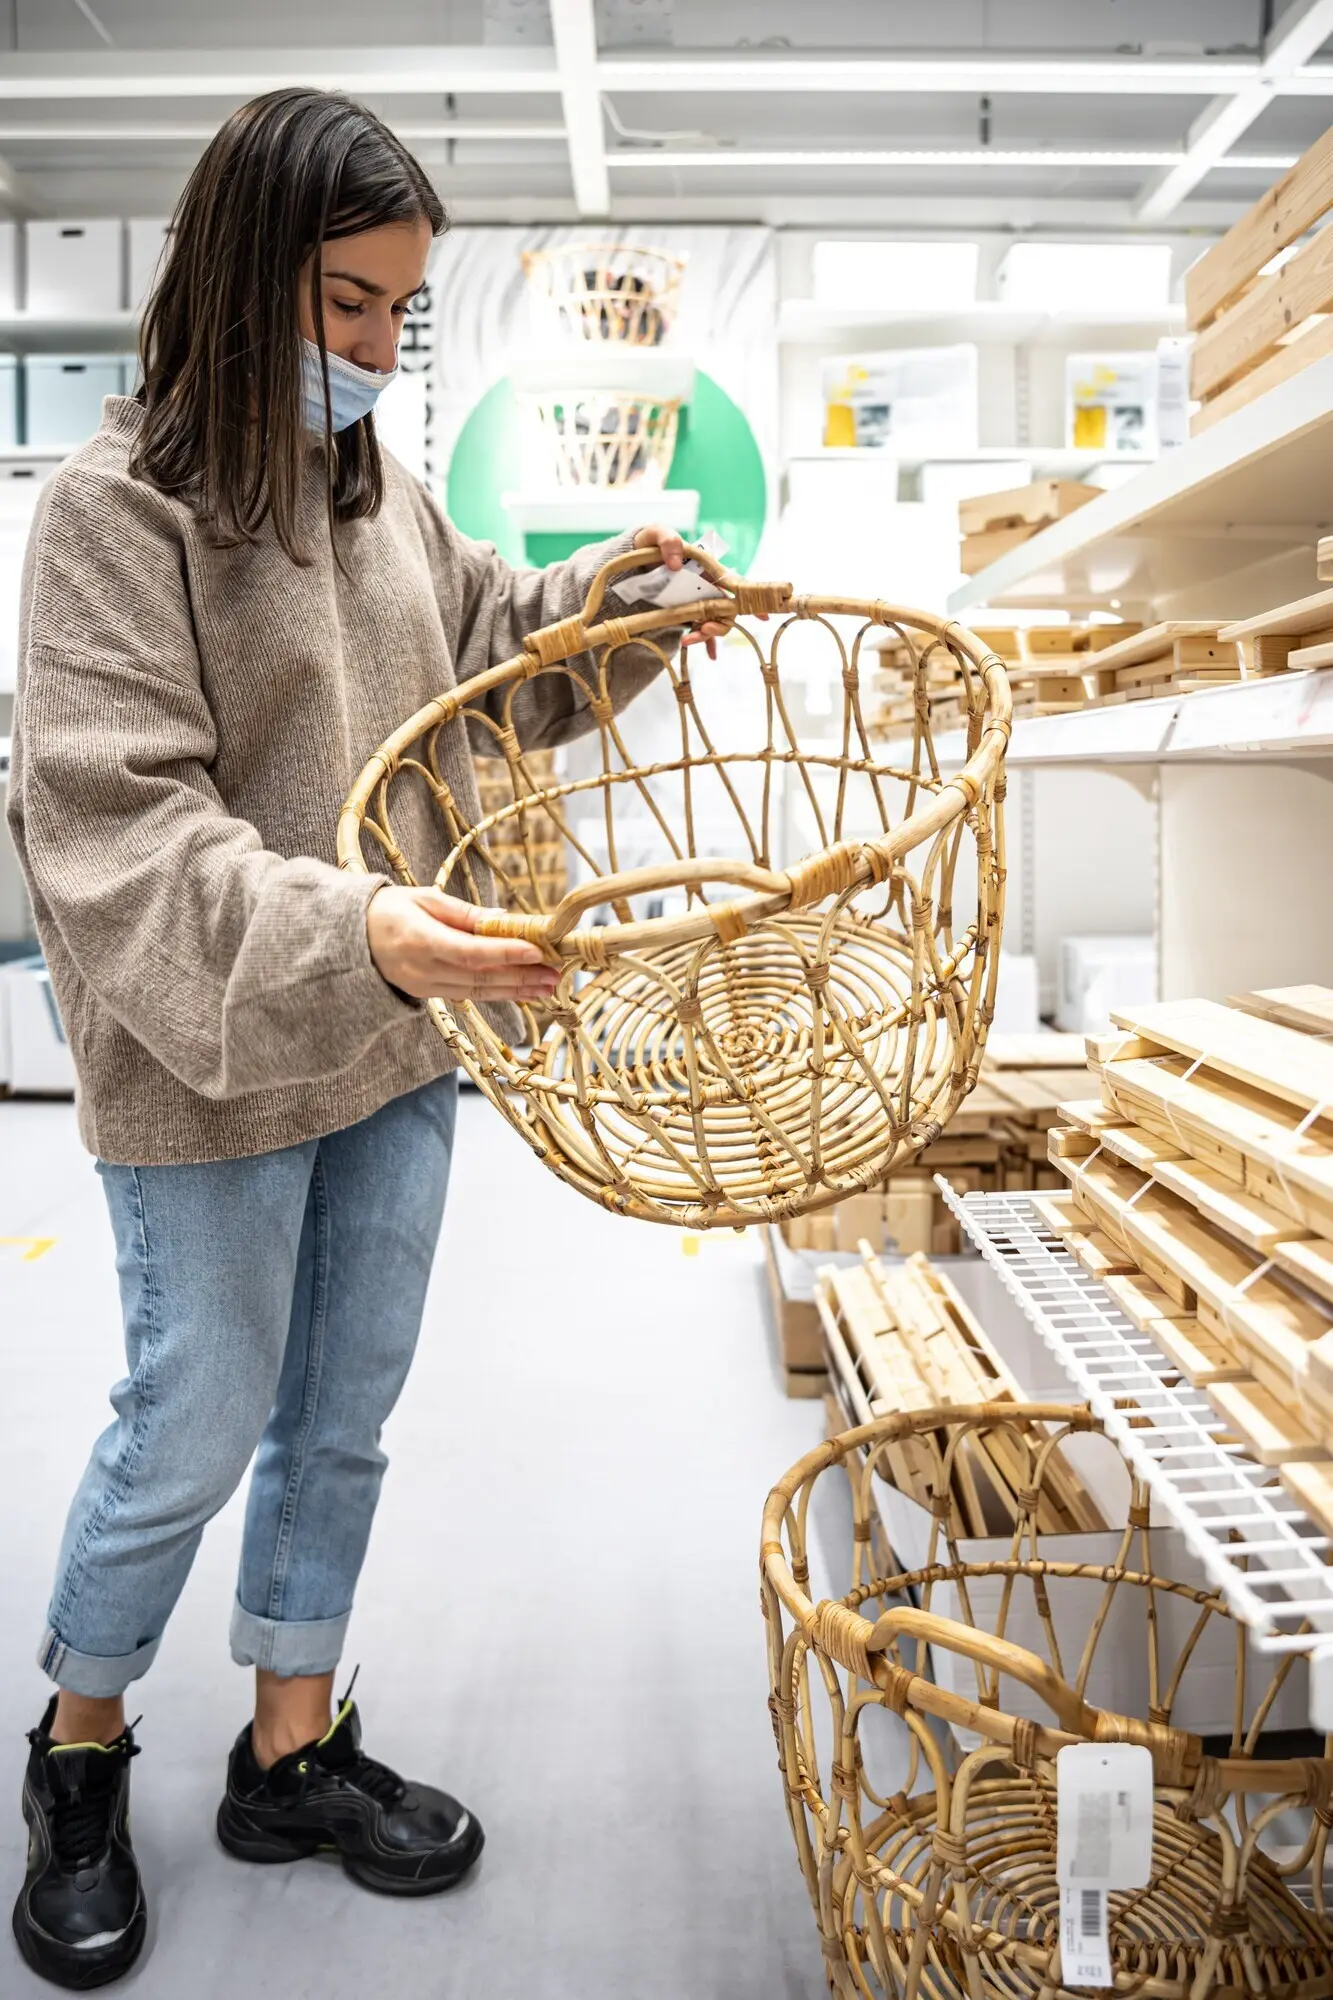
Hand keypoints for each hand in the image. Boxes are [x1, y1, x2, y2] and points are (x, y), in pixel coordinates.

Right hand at [367, 886, 559, 1003]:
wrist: (348, 938)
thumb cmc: (387, 910)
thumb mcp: (422, 899)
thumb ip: (463, 913)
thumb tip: (502, 919)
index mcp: (419, 940)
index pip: (469, 952)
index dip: (504, 953)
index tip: (535, 951)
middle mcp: (422, 970)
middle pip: (480, 977)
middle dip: (521, 977)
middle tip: (556, 974)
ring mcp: (424, 987)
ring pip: (478, 991)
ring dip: (516, 990)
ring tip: (548, 986)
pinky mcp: (428, 995)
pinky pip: (468, 994)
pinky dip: (497, 992)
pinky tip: (522, 991)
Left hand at [632, 523, 746, 661]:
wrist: (630, 557)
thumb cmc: (649, 542)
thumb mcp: (656, 535)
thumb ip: (668, 541)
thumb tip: (676, 563)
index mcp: (707, 567)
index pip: (735, 583)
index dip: (750, 599)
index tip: (764, 615)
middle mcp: (707, 585)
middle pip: (726, 609)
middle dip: (722, 623)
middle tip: (706, 629)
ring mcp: (697, 600)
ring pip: (714, 621)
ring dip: (707, 634)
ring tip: (688, 640)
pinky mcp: (685, 611)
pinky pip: (700, 628)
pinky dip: (706, 643)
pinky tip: (710, 656)